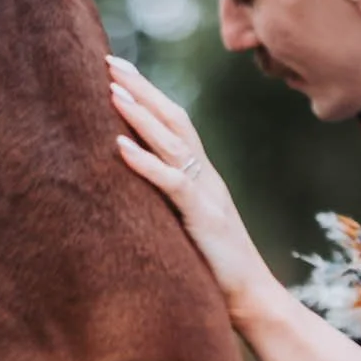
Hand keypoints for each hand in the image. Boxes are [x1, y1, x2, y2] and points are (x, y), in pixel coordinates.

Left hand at [110, 57, 283, 327]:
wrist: (252, 298)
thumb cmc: (217, 268)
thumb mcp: (189, 226)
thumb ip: (170, 202)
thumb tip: (136, 187)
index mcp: (203, 176)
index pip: (176, 123)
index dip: (150, 94)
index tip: (120, 70)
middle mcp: (206, 176)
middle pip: (174, 119)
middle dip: (142, 88)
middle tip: (109, 61)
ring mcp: (207, 194)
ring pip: (172, 143)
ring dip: (140, 115)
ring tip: (111, 91)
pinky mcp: (203, 217)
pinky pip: (172, 182)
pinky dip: (145, 162)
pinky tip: (120, 147)